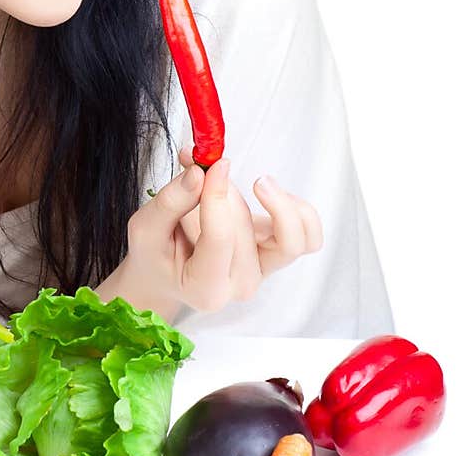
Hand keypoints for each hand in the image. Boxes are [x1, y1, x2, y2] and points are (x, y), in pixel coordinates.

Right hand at [125, 147, 323, 313]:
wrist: (167, 272)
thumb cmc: (155, 254)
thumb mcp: (146, 228)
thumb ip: (171, 201)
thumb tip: (200, 171)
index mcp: (204, 289)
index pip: (220, 239)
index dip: (217, 196)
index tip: (211, 166)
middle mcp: (240, 287)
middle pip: (247, 232)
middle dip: (228, 195)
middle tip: (209, 174)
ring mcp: (262, 273)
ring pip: (292, 239)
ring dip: (276, 203)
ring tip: (256, 183)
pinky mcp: (276, 257)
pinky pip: (308, 237)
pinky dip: (297, 211)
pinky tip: (271, 194)